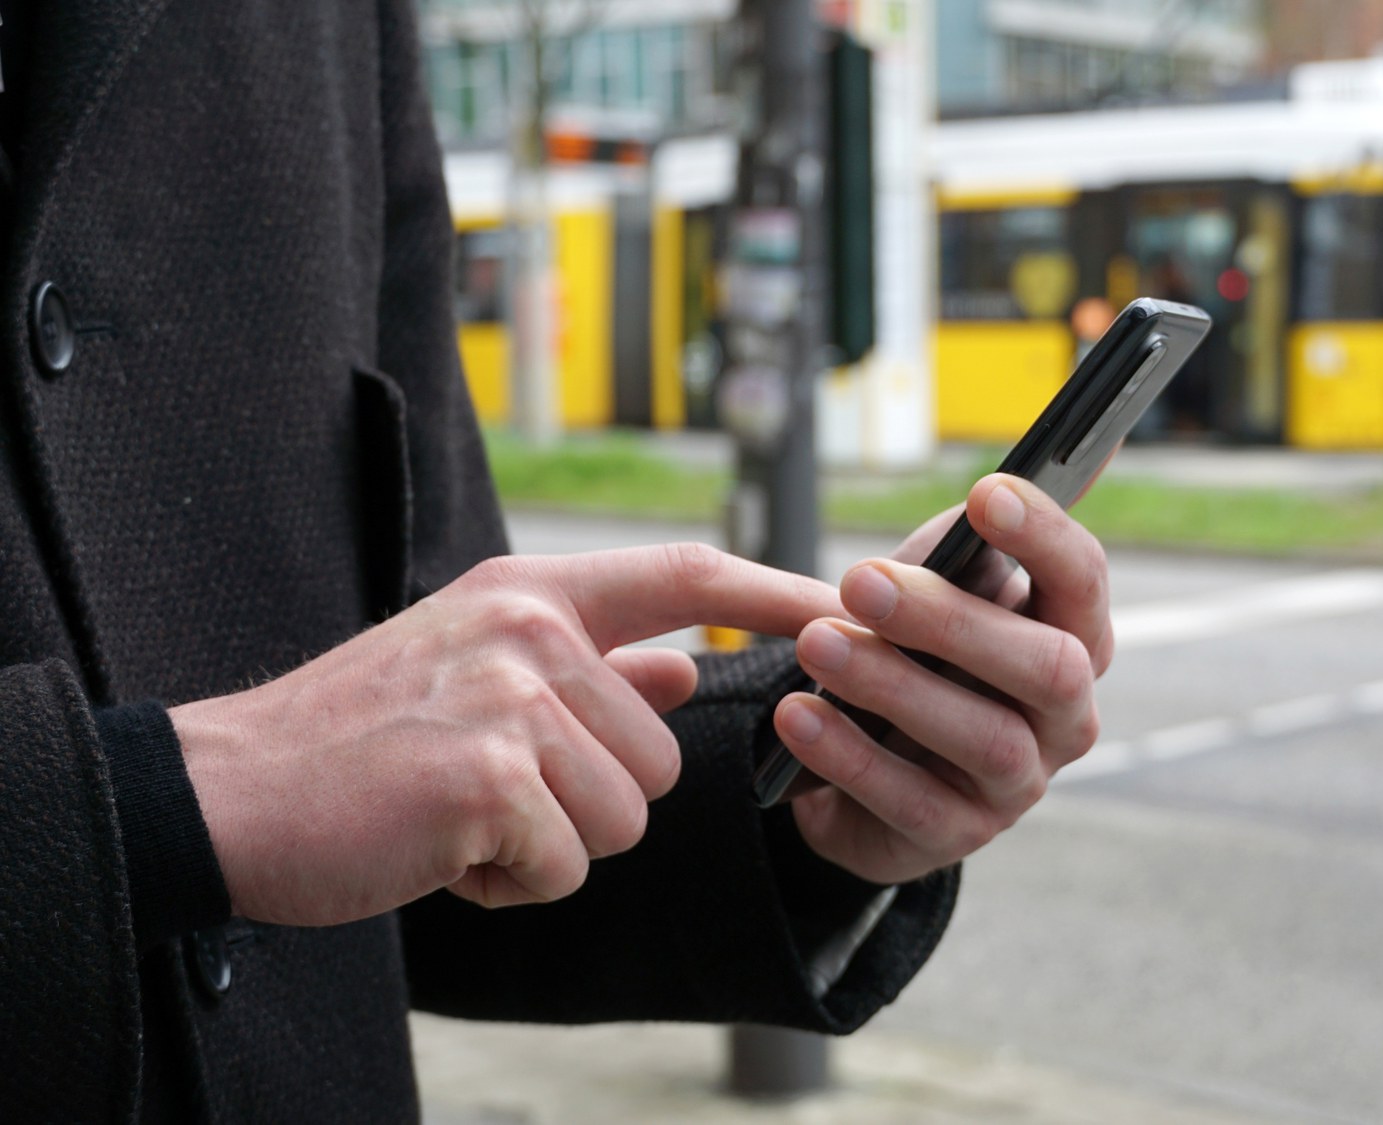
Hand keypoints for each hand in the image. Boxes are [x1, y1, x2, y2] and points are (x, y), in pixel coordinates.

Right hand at [173, 545, 840, 926]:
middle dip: (593, 802)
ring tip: (464, 819)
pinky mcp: (490, 779)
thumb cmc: (359, 743)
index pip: (686, 574)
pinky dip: (514, 883)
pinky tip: (447, 853)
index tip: (845, 603)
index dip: (776, 591)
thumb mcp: (478, 675)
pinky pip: (570, 863)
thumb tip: (691, 671)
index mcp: (532, 595)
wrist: (232, 793)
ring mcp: (511, 701)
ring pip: (627, 816)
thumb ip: (595, 668)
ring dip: (554, 845)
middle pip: (661, 755)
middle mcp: (530, 632)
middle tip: (488, 793)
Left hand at [775, 475, 1112, 884]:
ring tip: (815, 644)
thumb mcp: (928, 591)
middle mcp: (1065, 716)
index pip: (1083, 582)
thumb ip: (955, 551)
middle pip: (1048, 667)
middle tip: (861, 582)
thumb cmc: (910, 654)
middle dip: (953, 620)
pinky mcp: (958, 836)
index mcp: (1071, 638)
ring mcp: (1019, 784)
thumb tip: (982, 503)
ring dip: (894, 685)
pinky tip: (798, 715)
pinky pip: (911, 800)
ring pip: (984, 737)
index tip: (986, 493)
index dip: (1046, 537)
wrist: (856, 761)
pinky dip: (849, 755)